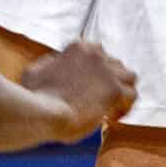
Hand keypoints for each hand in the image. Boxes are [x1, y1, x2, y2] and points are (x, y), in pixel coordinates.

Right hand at [23, 40, 137, 140]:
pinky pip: (131, 96)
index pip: (97, 54)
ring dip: (123, 91)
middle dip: (109, 82)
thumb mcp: (34, 70)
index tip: (88, 88)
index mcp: (79, 48)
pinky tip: (111, 118)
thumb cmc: (34, 96)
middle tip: (100, 100)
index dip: (95, 72)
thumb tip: (55, 60)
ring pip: (129, 77)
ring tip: (112, 108)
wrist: (43, 113)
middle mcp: (96, 54)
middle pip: (114, 65)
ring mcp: (107, 72)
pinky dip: (124, 107)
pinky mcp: (114, 91)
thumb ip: (48, 62)